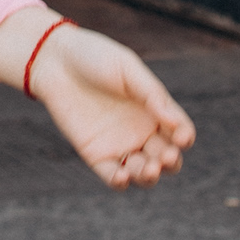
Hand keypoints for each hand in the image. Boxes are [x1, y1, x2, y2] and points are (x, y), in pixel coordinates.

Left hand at [30, 21, 193, 187]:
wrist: (55, 60)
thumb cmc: (95, 57)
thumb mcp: (127, 68)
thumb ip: (152, 93)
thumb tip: (175, 122)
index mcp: (155, 109)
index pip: (180, 131)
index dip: (184, 137)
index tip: (181, 137)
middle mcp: (141, 131)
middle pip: (166, 158)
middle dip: (170, 162)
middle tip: (166, 157)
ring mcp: (119, 145)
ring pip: (143, 173)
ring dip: (150, 176)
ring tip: (148, 169)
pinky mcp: (95, 155)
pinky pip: (112, 176)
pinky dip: (120, 181)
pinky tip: (123, 176)